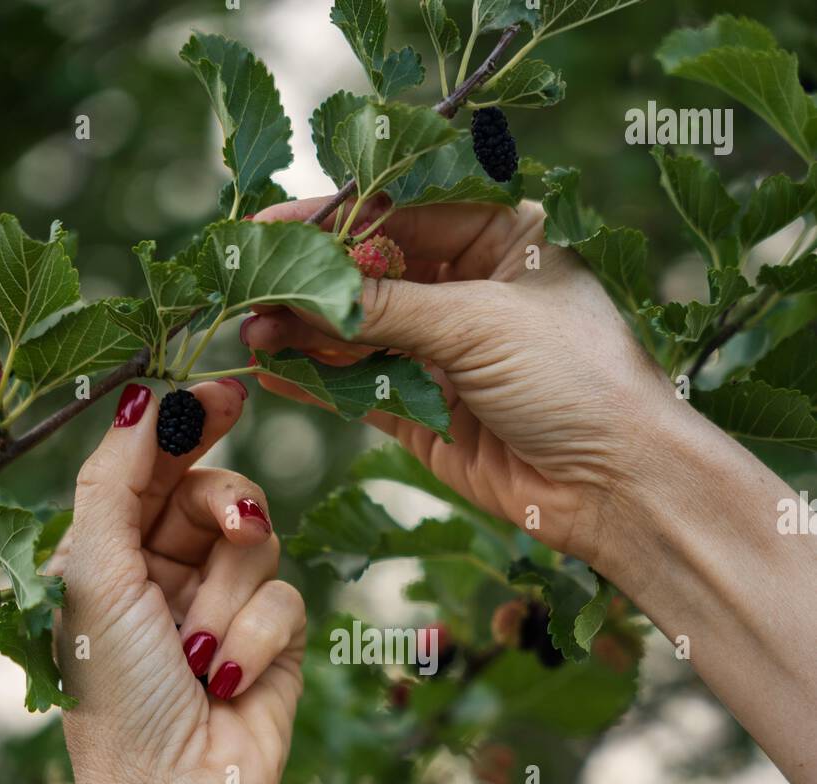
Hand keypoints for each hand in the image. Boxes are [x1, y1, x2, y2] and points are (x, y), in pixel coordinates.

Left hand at [56, 380, 304, 783]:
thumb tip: (146, 397)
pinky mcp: (274, 638)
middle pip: (216, 489)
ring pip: (259, 542)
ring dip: (228, 596)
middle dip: (224, 507)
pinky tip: (227, 680)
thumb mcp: (95, 574)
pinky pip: (287, 596)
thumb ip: (115, 479)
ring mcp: (224, 603)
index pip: (153, 464)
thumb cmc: (118, 693)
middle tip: (233, 525)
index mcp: (111, 551)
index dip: (188, 423)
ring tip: (197, 652)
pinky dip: (255, 637)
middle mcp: (166, 569)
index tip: (225, 393)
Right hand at [244, 198, 674, 575]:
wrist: (619, 485)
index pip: (401, 216)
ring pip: (361, 336)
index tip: (267, 231)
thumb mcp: (477, 322)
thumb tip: (303, 290)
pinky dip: (319, 384)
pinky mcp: (430, 417)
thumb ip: (385, 307)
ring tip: (248, 333)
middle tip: (247, 289)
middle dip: (310, 284)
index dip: (332, 222)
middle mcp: (472, 292)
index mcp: (502, 239)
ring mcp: (448, 356)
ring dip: (305, 335)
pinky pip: (363, 391)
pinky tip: (274, 372)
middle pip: (372, 275)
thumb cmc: (575, 378)